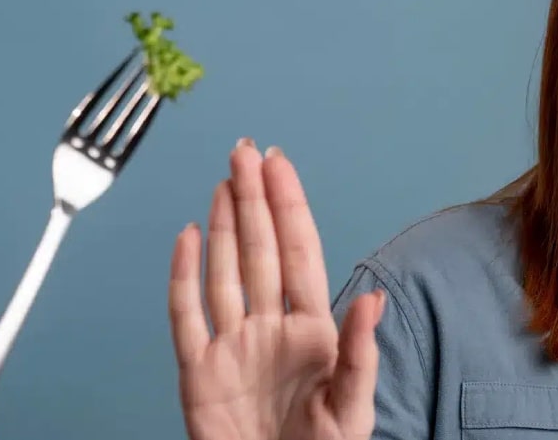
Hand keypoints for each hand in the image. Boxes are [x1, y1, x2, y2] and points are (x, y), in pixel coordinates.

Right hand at [168, 138, 385, 439]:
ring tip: (225, 181)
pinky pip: (186, 315)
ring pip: (225, 271)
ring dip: (225, 225)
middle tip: (245, 152)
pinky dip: (183, 276)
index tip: (280, 166)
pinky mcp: (198, 372)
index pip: (299, 254)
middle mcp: (270, 328)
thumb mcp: (352, 406)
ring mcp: (232, 346)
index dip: (289, 207)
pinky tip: (189, 238)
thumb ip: (360, 352)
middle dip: (254, 198)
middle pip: (260, 250)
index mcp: (312, 332)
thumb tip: (374, 299)